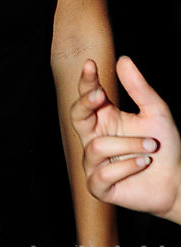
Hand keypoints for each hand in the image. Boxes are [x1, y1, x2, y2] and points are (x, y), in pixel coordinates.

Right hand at [71, 56, 180, 222]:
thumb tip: (123, 60)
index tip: (91, 65)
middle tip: (100, 96)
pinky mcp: (98, 186)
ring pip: (96, 147)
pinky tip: (143, 164)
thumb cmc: (164, 146)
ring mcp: (94, 163)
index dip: (86, 80)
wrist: (177, 182)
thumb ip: (138, 88)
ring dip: (128, 145)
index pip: (87, 96)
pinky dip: (126, 168)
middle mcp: (95, 137)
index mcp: (105, 118)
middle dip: (85, 104)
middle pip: (76, 116)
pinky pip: (101, 174)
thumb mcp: (156, 112)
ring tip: (150, 148)